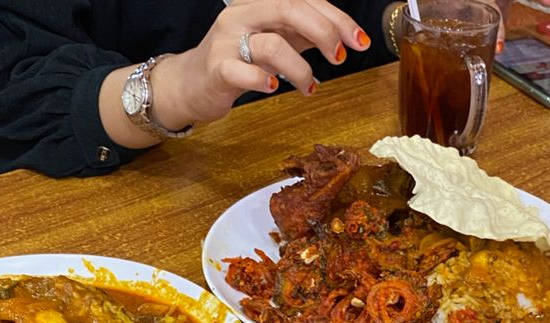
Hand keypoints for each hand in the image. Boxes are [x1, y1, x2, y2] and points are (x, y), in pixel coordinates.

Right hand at [153, 0, 371, 127]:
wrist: (190, 84)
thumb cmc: (235, 62)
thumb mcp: (272, 42)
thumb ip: (300, 35)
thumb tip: (339, 35)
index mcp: (259, 5)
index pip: (304, 1)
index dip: (336, 19)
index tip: (359, 41)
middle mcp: (242, 16)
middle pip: (290, 9)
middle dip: (324, 32)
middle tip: (340, 58)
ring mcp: (227, 42)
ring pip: (273, 45)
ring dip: (300, 69)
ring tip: (309, 87)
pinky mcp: (216, 70)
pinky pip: (244, 72)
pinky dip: (263, 81)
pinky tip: (273, 88)